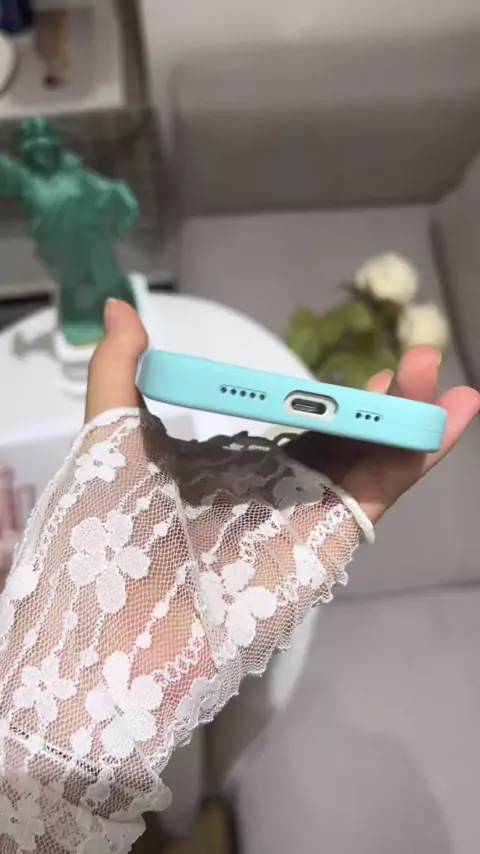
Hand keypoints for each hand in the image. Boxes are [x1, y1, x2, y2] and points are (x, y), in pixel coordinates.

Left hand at [86, 300, 479, 525]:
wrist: (108, 628)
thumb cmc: (104, 532)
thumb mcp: (110, 437)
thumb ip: (119, 372)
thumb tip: (119, 303)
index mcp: (237, 468)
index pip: (299, 428)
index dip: (333, 400)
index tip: (363, 368)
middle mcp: (277, 491)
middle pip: (346, 442)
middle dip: (385, 403)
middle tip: (420, 359)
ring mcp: (303, 516)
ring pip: (370, 461)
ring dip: (408, 419)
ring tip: (440, 378)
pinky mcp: (322, 542)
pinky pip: (375, 494)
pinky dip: (413, 458)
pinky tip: (446, 419)